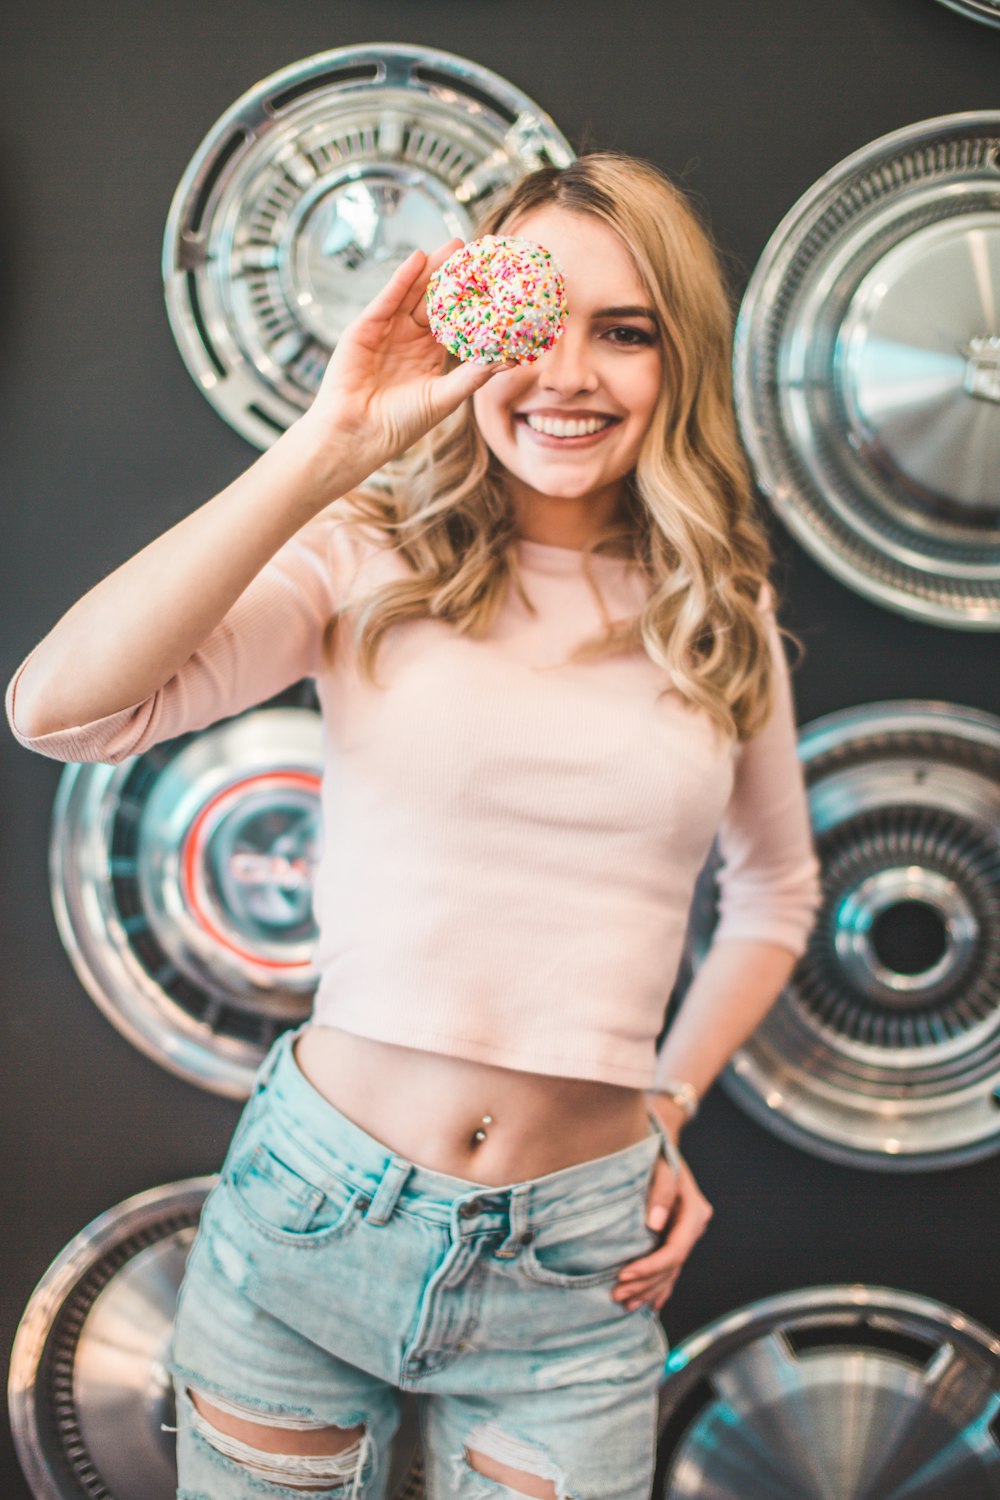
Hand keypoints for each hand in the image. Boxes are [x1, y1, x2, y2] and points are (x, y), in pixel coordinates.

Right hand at [298, 239, 513, 478]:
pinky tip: (419, 259)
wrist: (358, 433)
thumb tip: (509, 359)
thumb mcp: (444, 396)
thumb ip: (474, 375)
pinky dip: (402, 278)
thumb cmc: (401, 424)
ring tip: (453, 246)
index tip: (495, 282)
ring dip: (431, 269)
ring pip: (413, 294)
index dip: (472, 301)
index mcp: (430, 355)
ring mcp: (386, 331)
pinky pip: (387, 298)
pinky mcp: (365, 327)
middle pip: (435, 300)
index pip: (455, 321)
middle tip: (477, 252)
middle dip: (454, 277)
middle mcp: (409, 339)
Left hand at [612, 1147, 712, 1311]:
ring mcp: (686, 1234)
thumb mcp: (661, 1165)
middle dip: (645, 1284)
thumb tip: (655, 1224)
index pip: (674, 1251)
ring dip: (649, 1289)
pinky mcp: (675, 1237)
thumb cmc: (657, 1153)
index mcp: (695, 1212)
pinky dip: (659, 1286)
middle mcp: (693, 1227)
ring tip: (624, 1302)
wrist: (662, 1146)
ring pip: (671, 1271)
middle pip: (672, 1266)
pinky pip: (670, 1268)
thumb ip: (660, 1191)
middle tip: (617, 1294)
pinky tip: (648, 1304)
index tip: (624, 1274)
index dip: (650, 1267)